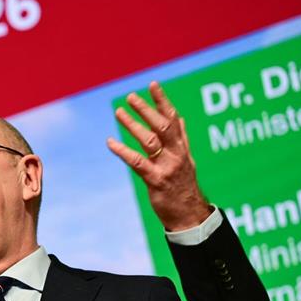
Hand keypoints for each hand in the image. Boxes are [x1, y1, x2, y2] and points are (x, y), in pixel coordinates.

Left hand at [107, 81, 210, 230]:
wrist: (189, 215)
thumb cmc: (184, 186)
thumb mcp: (186, 159)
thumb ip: (181, 138)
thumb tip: (178, 117)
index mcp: (182, 147)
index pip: (173, 118)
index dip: (162, 101)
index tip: (152, 85)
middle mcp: (177, 154)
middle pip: (162, 126)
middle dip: (146, 110)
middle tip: (130, 97)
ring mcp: (167, 167)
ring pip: (149, 141)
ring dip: (133, 125)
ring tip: (118, 112)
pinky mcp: (156, 180)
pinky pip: (137, 163)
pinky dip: (123, 151)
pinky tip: (110, 142)